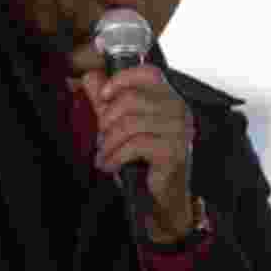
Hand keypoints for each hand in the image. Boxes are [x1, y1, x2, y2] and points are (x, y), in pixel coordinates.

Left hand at [80, 64, 196, 242]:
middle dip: (107, 120)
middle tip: (101, 139)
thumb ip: (107, 101)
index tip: (103, 96)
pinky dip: (115, 156)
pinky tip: (109, 165)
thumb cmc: (146, 159)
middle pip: (131, 99)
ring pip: (130, 123)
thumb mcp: (122, 126)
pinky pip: (135, 144)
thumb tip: (90, 76)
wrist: (164, 196)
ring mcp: (179, 130)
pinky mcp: (173, 151)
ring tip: (104, 154)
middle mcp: (179, 110)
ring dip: (108, 142)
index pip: (148, 74)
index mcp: (170, 98)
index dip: (121, 80)